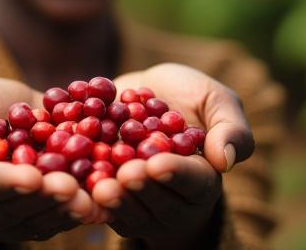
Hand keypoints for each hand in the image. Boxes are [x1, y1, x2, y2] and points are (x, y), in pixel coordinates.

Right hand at [0, 78, 104, 241]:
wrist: (22, 122)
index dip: (8, 182)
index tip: (31, 176)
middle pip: (20, 208)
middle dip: (46, 198)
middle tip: (69, 188)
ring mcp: (21, 221)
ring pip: (47, 219)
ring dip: (70, 208)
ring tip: (91, 197)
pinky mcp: (49, 221)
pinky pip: (67, 218)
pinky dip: (88, 208)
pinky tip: (106, 200)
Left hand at [90, 63, 254, 247]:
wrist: (145, 96)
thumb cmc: (189, 98)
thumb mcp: (216, 101)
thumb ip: (229, 128)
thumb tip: (225, 160)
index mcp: (203, 179)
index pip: (193, 181)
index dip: (176, 173)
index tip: (157, 164)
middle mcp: (173, 200)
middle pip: (158, 200)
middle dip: (141, 187)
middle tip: (125, 175)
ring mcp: (139, 206)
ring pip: (127, 210)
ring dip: (114, 199)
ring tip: (100, 186)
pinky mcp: (109, 201)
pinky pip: (98, 205)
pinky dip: (87, 195)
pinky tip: (76, 185)